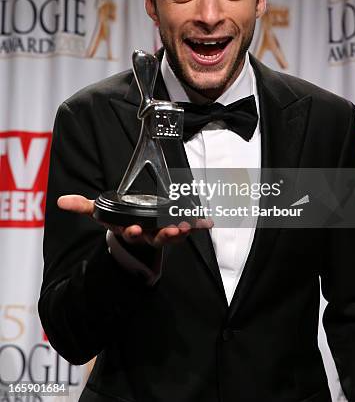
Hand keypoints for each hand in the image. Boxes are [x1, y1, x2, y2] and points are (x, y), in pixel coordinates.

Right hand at [57, 194, 212, 247]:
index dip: (132, 232)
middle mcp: (147, 234)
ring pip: (172, 235)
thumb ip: (83, 206)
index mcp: (130, 230)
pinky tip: (208, 223)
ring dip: (180, 232)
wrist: (136, 236)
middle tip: (171, 231)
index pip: (130, 233)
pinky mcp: (175, 229)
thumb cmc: (119, 222)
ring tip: (188, 227)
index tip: (135, 229)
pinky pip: (188, 228)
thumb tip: (60, 202)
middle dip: (163, 234)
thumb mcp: (101, 214)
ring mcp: (162, 233)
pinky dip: (198, 226)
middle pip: (155, 237)